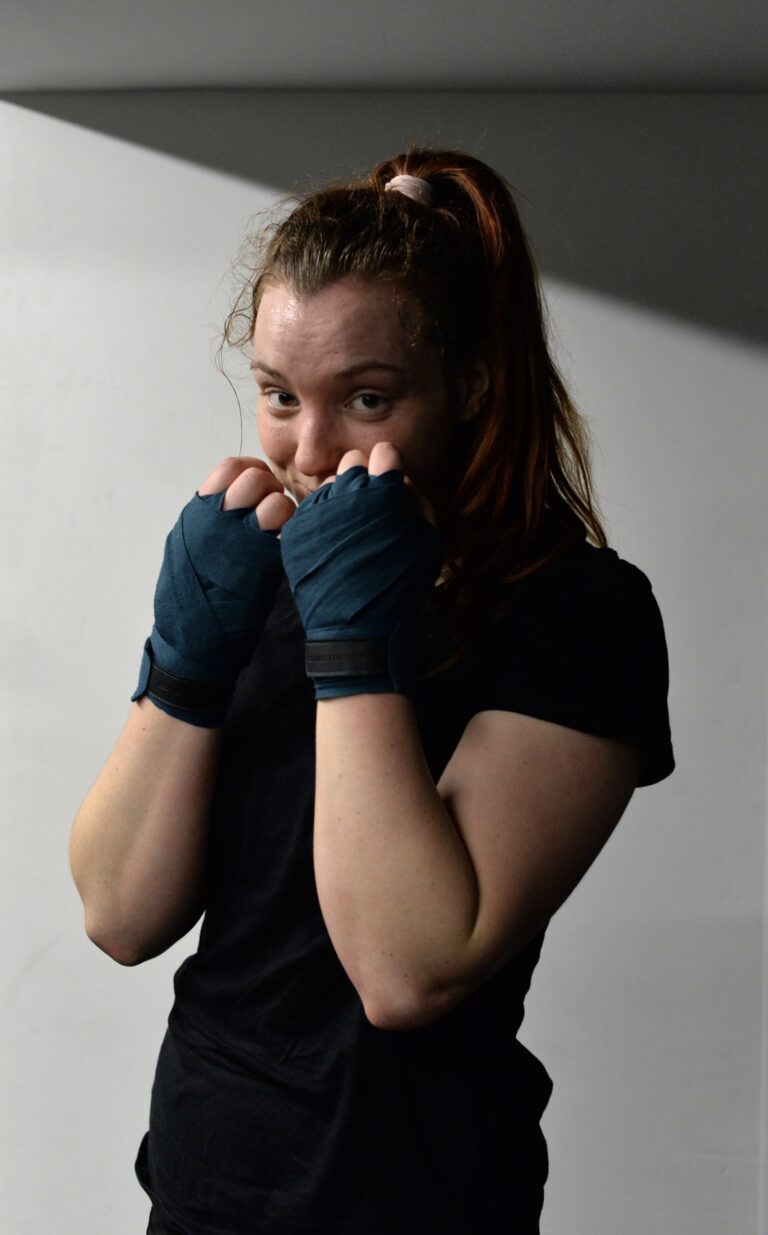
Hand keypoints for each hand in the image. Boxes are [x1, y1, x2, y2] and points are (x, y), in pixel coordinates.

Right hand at [131, 455, 290, 725]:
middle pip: (255, 479)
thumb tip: (230, 496)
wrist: (192, 640)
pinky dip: (291, 534)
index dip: (249, 471)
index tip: (258, 484)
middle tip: (272, 508)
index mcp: (197, 514)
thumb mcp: (186, 547)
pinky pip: (286, 534)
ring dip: (283, 512)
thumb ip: (207, 519)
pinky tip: (285, 547)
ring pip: (275, 502)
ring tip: (278, 531)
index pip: (229, 468)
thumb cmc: (187, 597)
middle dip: (270, 488)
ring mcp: (239, 542)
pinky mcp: (261, 565)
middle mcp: (216, 521)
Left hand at [278, 441, 444, 698]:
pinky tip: (331, 545)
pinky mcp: (296, 527)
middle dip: (364, 478)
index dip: (391, 468)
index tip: (390, 486)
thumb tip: (402, 480)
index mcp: (383, 493)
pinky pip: (311, 509)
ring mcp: (318, 510)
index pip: (385, 452)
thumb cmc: (400, 587)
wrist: (356, 628)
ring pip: (331, 484)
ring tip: (350, 532)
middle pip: (354, 461)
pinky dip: (322, 520)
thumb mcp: (428, 543)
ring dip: (342, 499)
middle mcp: (347, 493)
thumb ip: (419, 503)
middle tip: (370, 509)